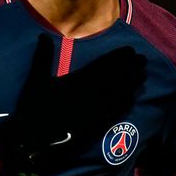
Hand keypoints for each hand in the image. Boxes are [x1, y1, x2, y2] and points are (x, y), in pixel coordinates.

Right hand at [0, 33, 146, 172]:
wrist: (31, 140)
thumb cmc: (32, 108)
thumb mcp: (35, 80)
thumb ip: (43, 57)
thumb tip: (44, 35)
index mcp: (76, 81)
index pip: (102, 66)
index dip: (117, 58)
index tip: (130, 50)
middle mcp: (88, 95)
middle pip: (115, 78)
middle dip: (130, 68)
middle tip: (143, 59)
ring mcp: (94, 112)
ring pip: (118, 94)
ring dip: (132, 83)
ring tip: (143, 74)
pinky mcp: (94, 126)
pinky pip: (114, 114)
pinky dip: (124, 105)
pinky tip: (132, 98)